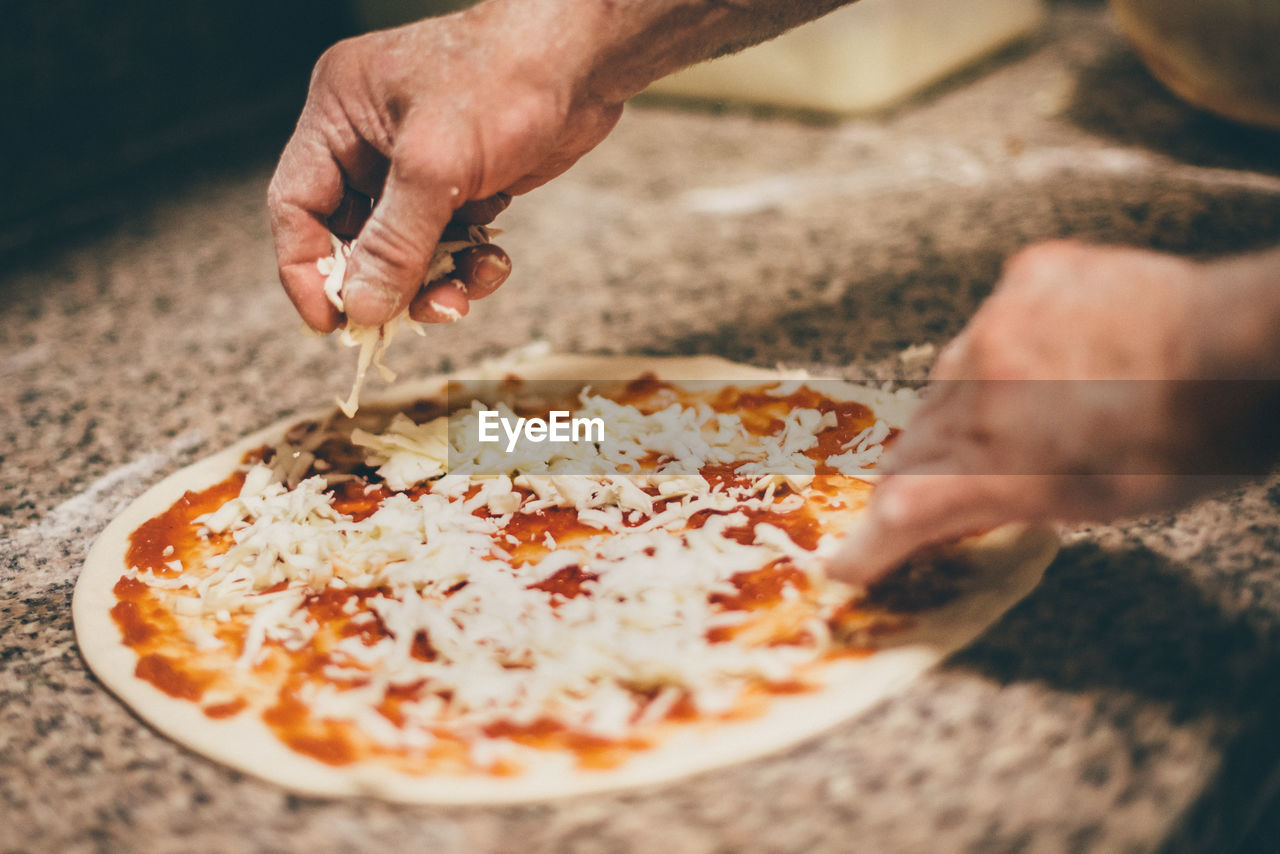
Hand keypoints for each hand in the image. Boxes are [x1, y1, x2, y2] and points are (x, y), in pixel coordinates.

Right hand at [268, 5, 623, 330]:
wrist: (585, 61)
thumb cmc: (504, 81)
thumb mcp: (436, 167)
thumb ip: (395, 243)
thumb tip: (361, 306)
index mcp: (339, 115)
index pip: (295, 205)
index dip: (306, 271)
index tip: (331, 324)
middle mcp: (370, 141)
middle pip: (351, 238)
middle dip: (383, 283)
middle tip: (406, 319)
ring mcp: (418, 164)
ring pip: (406, 250)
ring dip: (433, 282)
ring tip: (463, 294)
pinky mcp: (463, 183)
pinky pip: (449, 243)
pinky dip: (468, 262)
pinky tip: (493, 260)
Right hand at [828, 240, 1256, 585]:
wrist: (1250, 349)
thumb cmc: (1191, 445)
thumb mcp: (1095, 505)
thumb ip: (1006, 502)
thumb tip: (951, 505)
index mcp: (999, 462)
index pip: (904, 509)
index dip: (871, 543)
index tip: (849, 564)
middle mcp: (981, 388)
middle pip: (917, 440)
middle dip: (924, 469)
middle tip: (948, 483)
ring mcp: (1000, 322)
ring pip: (948, 377)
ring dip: (968, 405)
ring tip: (1024, 412)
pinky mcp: (1028, 276)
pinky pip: (992, 318)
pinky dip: (1011, 345)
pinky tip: (1058, 355)